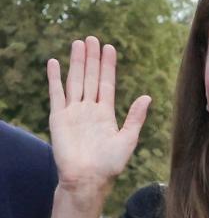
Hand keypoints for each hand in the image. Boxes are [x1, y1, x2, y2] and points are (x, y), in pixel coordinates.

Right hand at [47, 37, 149, 217]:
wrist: (88, 179)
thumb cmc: (109, 164)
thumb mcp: (128, 139)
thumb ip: (135, 117)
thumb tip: (147, 96)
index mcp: (106, 113)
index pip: (107, 83)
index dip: (108, 66)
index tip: (110, 48)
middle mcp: (89, 109)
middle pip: (90, 77)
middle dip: (92, 58)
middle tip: (92, 38)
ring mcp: (73, 112)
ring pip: (75, 81)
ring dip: (76, 63)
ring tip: (77, 44)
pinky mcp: (58, 117)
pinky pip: (56, 94)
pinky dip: (54, 78)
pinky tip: (53, 62)